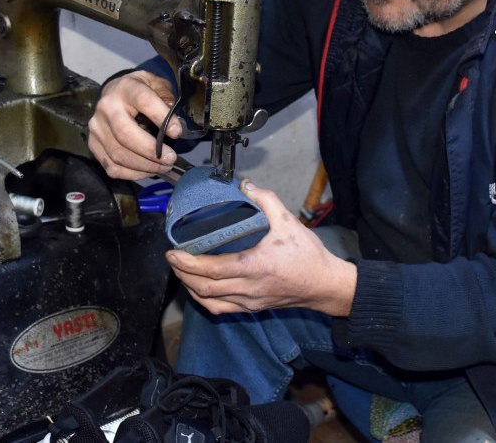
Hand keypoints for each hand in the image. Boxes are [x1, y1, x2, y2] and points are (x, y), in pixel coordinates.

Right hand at [87, 70, 181, 179]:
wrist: (113, 93)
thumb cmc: (138, 91)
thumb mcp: (156, 84)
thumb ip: (167, 98)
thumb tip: (173, 122)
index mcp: (126, 88)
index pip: (143, 101)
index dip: (161, 118)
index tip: (177, 133)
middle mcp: (106, 107)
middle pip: (126, 134)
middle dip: (151, 151)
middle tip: (171, 159)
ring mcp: (97, 128)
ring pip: (118, 154)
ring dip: (144, 166)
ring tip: (164, 167)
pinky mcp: (93, 145)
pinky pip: (112, 166)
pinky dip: (133, 174)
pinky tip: (148, 171)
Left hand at [166, 182, 357, 316]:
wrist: (324, 285)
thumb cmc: (308, 256)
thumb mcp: (288, 222)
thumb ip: (266, 200)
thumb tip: (246, 186)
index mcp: (256, 267)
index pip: (212, 270)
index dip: (188, 263)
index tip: (173, 252)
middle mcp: (249, 288)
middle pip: (204, 288)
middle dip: (182, 273)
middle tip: (172, 257)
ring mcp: (249, 301)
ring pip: (209, 301)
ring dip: (190, 286)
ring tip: (181, 269)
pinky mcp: (251, 307)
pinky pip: (220, 309)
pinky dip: (203, 299)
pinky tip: (197, 287)